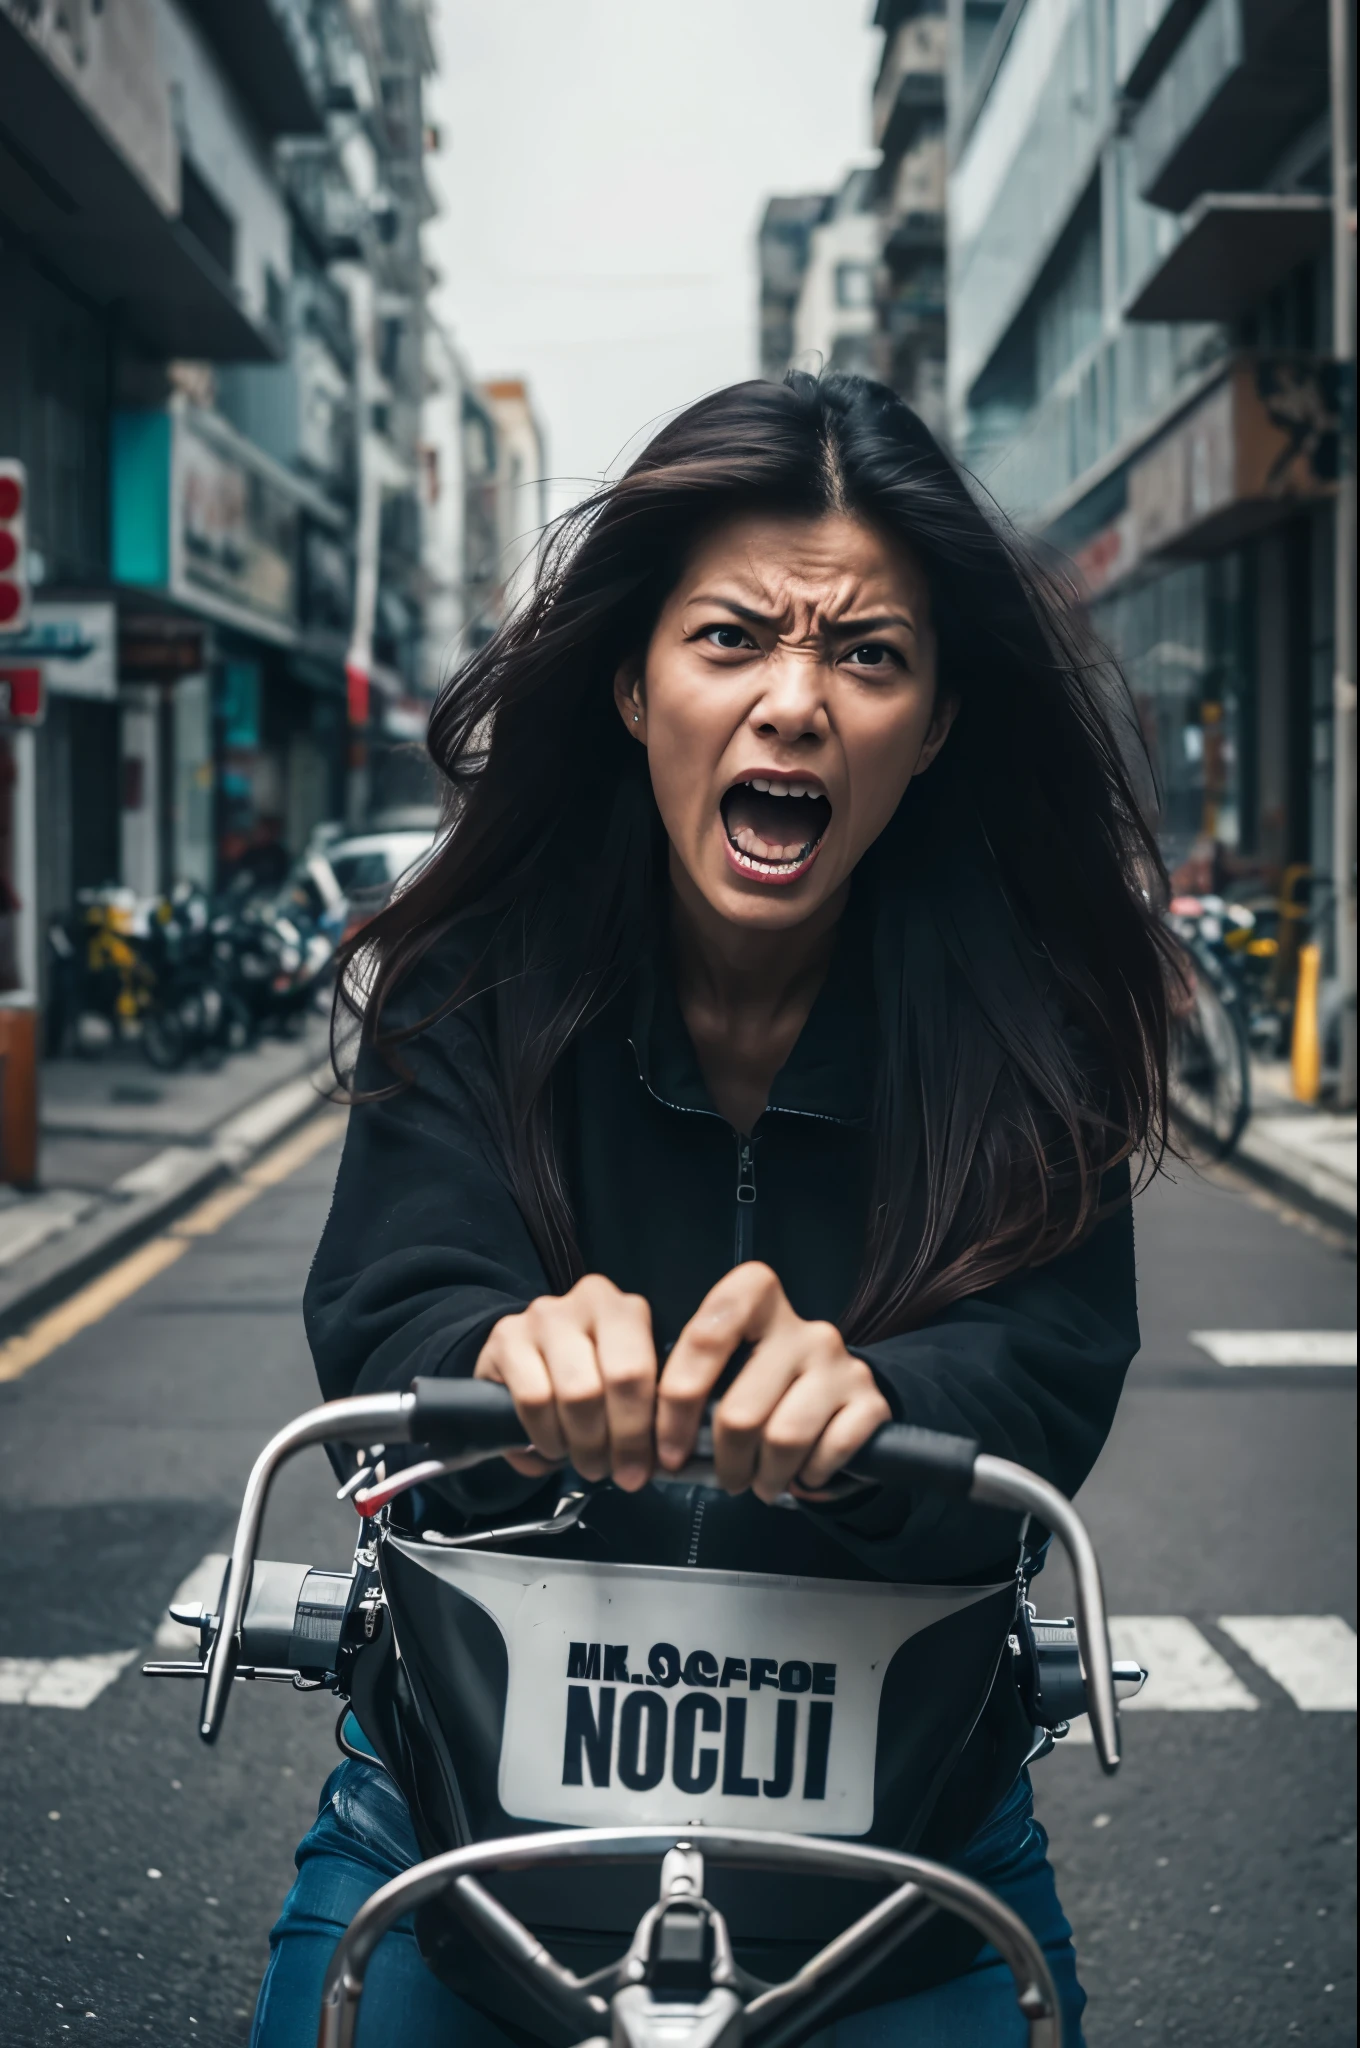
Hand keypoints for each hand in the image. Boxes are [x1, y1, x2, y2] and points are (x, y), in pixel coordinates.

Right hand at [474, 1275, 656, 1489]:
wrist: (530, 1353)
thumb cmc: (590, 1373)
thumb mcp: (626, 1382)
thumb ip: (647, 1408)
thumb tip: (664, 1460)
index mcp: (628, 1309)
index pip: (642, 1370)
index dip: (647, 1428)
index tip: (650, 1468)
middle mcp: (588, 1300)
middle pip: (616, 1380)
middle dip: (621, 1440)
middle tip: (616, 1472)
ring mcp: (544, 1315)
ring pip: (575, 1393)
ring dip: (583, 1443)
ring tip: (585, 1462)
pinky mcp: (505, 1337)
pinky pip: (532, 1399)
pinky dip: (545, 1436)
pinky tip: (553, 1447)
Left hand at [655, 1262, 891, 1503]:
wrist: (839, 1396)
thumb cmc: (763, 1385)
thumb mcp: (726, 1370)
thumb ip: (693, 1390)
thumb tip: (650, 1445)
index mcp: (754, 1298)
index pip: (705, 1336)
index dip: (677, 1401)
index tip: (668, 1450)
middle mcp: (802, 1326)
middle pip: (741, 1410)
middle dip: (725, 1460)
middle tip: (724, 1478)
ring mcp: (839, 1362)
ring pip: (784, 1438)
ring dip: (765, 1476)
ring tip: (760, 1483)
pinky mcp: (870, 1399)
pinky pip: (830, 1452)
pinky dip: (810, 1476)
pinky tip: (803, 1473)